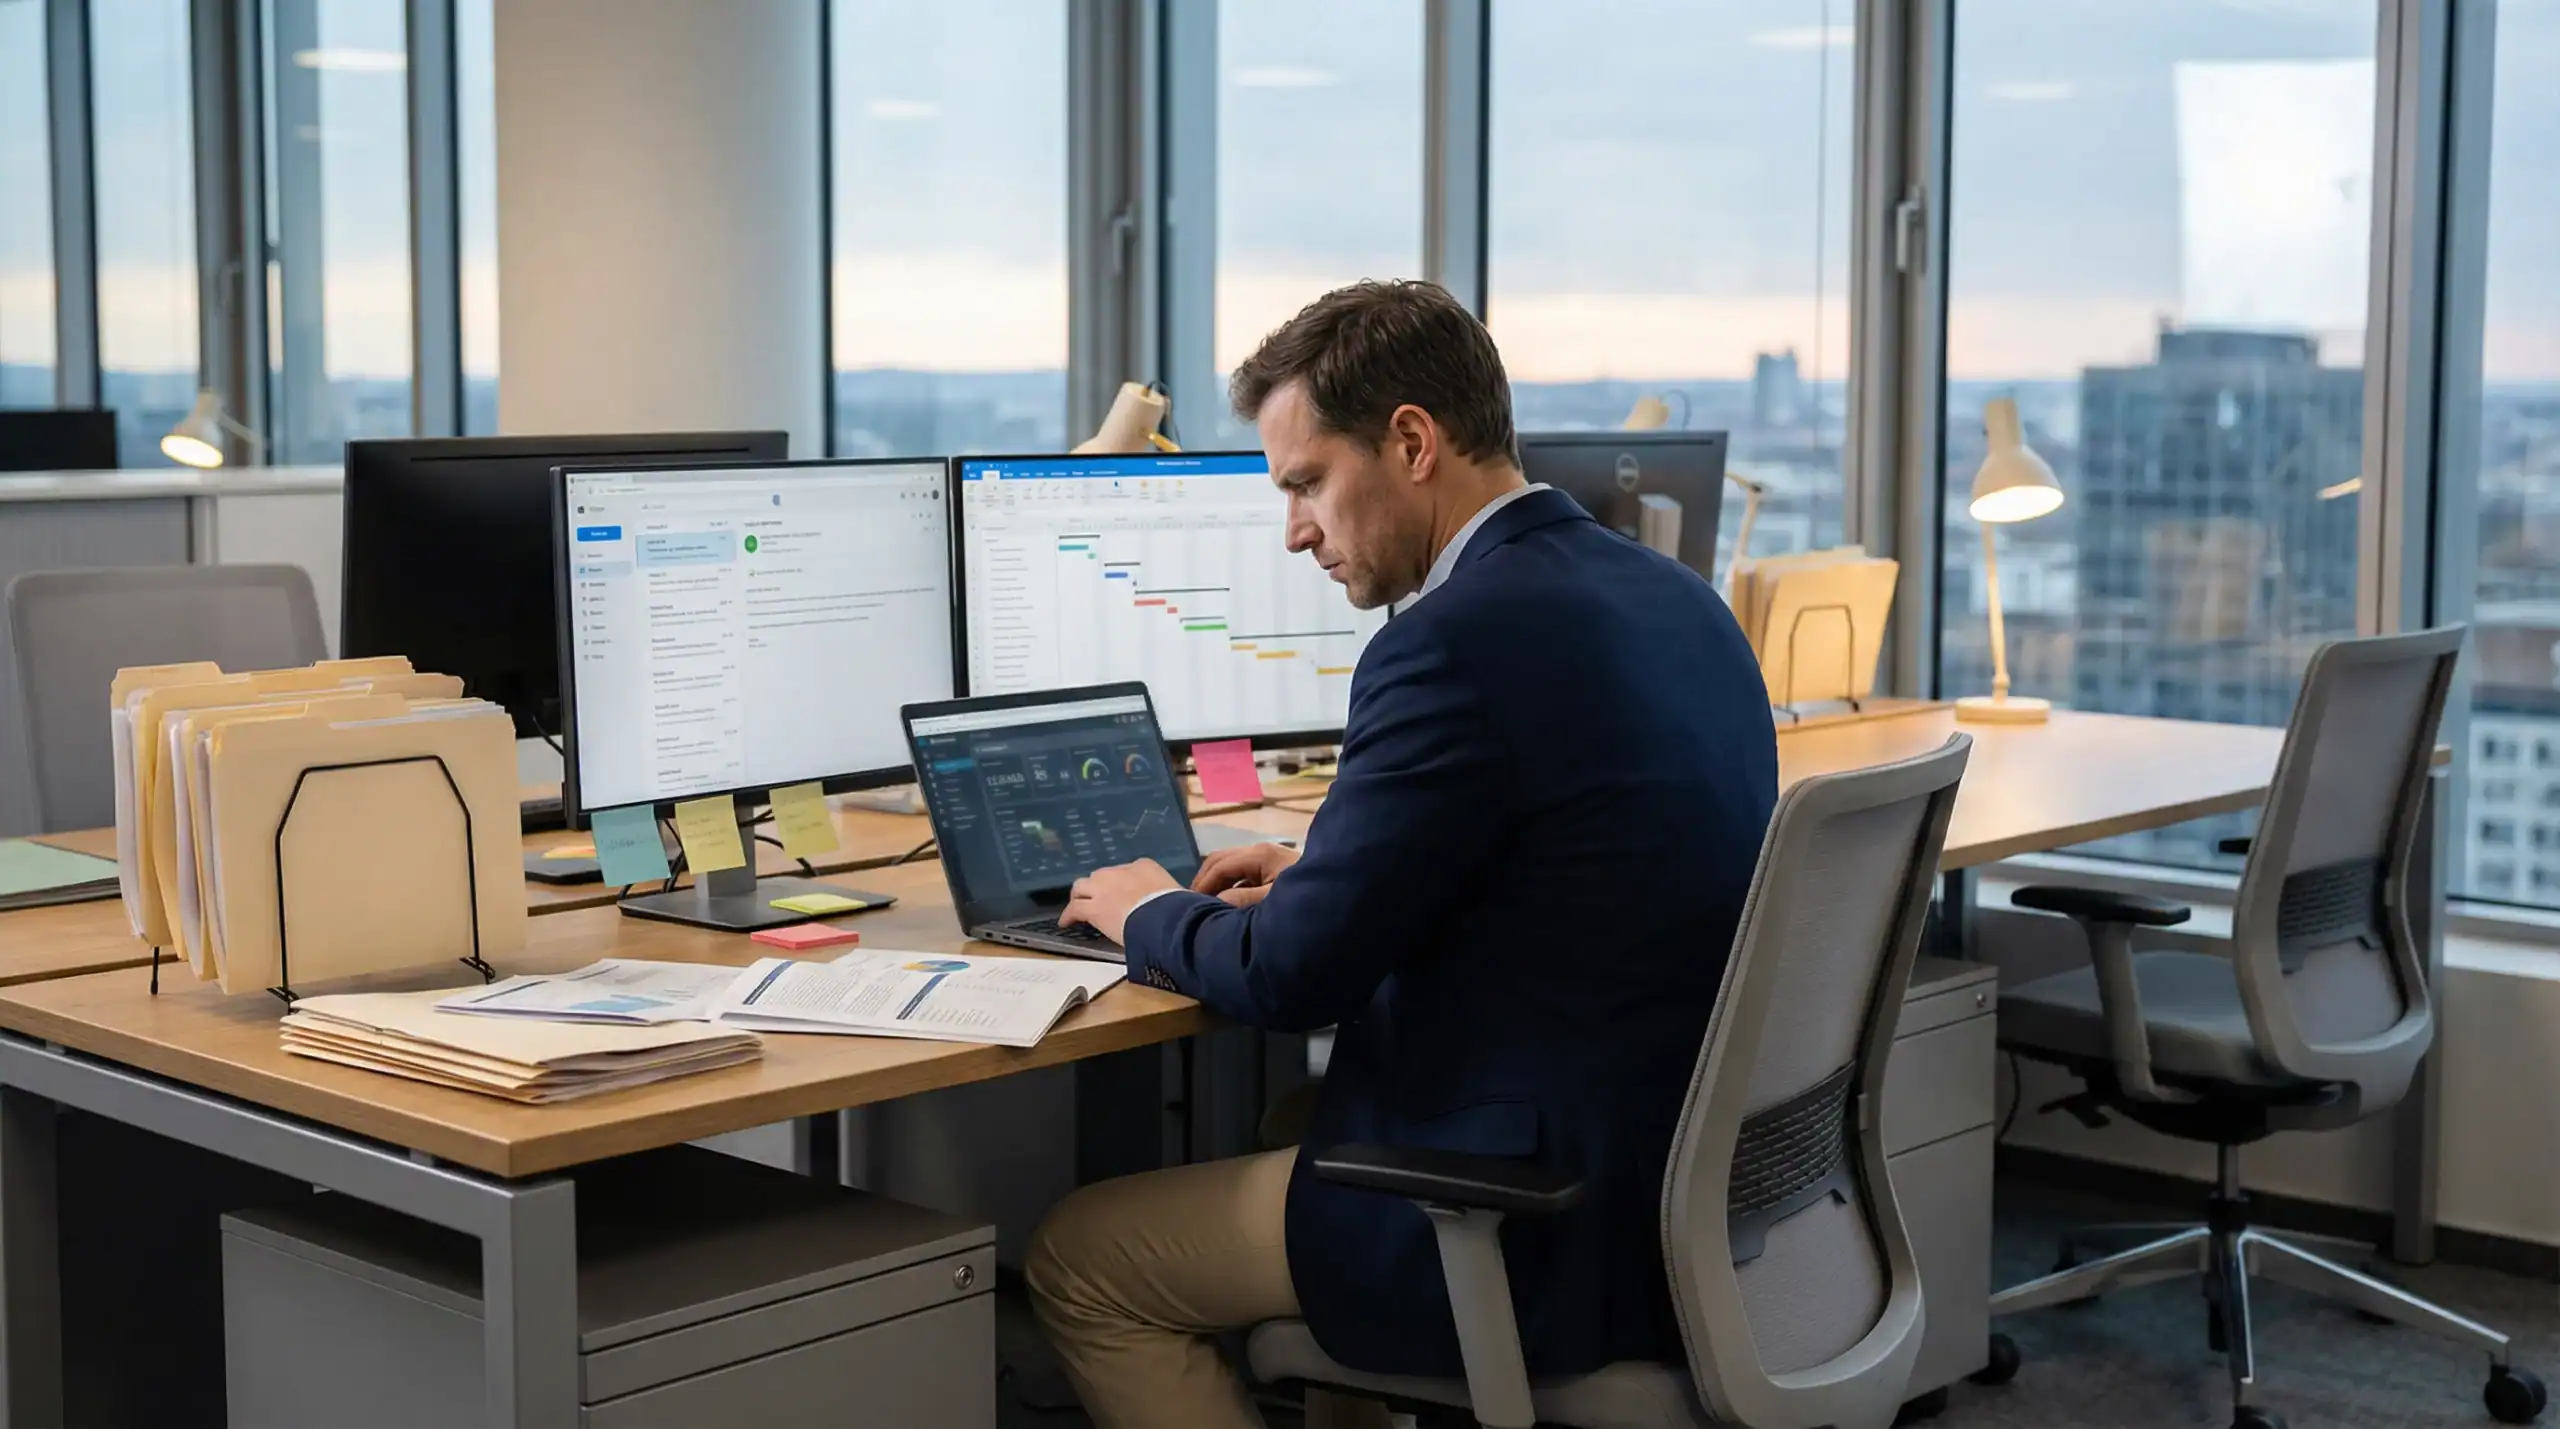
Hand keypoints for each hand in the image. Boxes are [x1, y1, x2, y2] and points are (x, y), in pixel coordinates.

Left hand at [1059, 858, 1179, 944]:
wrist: (1163, 916)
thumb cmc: (1176, 908)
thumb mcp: (1175, 893)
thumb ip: (1166, 896)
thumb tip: (1173, 907)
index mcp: (1143, 866)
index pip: (1127, 871)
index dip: (1121, 884)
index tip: (1122, 895)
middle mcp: (1119, 872)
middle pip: (1101, 876)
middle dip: (1098, 887)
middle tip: (1099, 900)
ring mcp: (1103, 888)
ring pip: (1082, 887)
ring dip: (1080, 896)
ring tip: (1078, 906)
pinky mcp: (1093, 907)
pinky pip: (1074, 909)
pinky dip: (1069, 916)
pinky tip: (1066, 923)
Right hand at [1193, 843, 1298, 907]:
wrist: (1341, 894)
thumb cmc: (1308, 898)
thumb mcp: (1273, 901)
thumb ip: (1242, 901)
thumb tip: (1215, 903)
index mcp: (1259, 855)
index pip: (1219, 865)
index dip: (1201, 884)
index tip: (1188, 905)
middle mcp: (1261, 852)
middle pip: (1221, 860)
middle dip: (1204, 880)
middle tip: (1190, 904)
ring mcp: (1268, 860)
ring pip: (1231, 868)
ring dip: (1217, 885)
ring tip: (1205, 907)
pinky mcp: (1274, 871)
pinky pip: (1244, 877)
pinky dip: (1230, 888)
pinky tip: (1228, 907)